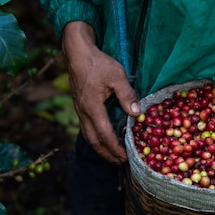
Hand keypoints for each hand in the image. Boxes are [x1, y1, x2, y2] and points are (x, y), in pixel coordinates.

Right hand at [62, 21, 140, 163]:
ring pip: (88, 136)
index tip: (126, 157)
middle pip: (93, 141)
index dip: (115, 148)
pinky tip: (104, 138)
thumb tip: (137, 114)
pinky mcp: (80, 106)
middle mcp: (83, 112)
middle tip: (120, 162)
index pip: (104, 135)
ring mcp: (79, 110)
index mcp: (92, 107)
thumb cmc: (97, 63)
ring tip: (113, 155)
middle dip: (107, 154)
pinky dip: (96, 137)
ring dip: (100, 148)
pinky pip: (87, 127)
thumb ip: (127, 95)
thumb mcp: (117, 76)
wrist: (77, 53)